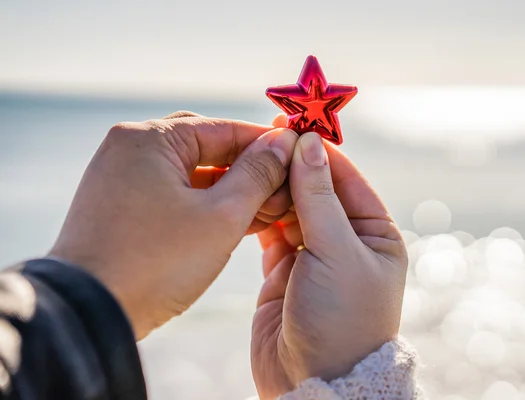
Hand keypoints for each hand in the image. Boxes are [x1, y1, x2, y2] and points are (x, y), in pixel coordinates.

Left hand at [50, 111, 297, 338]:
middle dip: (248, 170)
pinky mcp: (119, 207)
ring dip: (229, 191)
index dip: (266, 143)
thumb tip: (282, 143)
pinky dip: (204, 205)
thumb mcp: (221, 217)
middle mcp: (130, 149)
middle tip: (282, 191)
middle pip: (206, 149)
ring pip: (190, 174)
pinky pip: (172, 194)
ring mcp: (121, 178)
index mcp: (150, 138)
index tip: (298, 156)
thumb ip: (257, 175)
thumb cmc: (158, 262)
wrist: (90, 315)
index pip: (223, 129)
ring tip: (266, 213)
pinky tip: (235, 222)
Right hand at [251, 117, 407, 398]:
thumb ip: (319, 198)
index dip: (319, 150)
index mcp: (374, 234)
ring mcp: (313, 254)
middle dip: (291, 165)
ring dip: (272, 187)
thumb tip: (309, 144)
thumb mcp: (338, 253)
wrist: (314, 382)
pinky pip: (270, 231)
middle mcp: (345, 240)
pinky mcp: (283, 270)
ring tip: (248, 161)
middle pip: (315, 189)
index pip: (345, 178)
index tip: (292, 122)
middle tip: (262, 135)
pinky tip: (244, 194)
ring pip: (290, 207)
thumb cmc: (342, 320)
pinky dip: (257, 213)